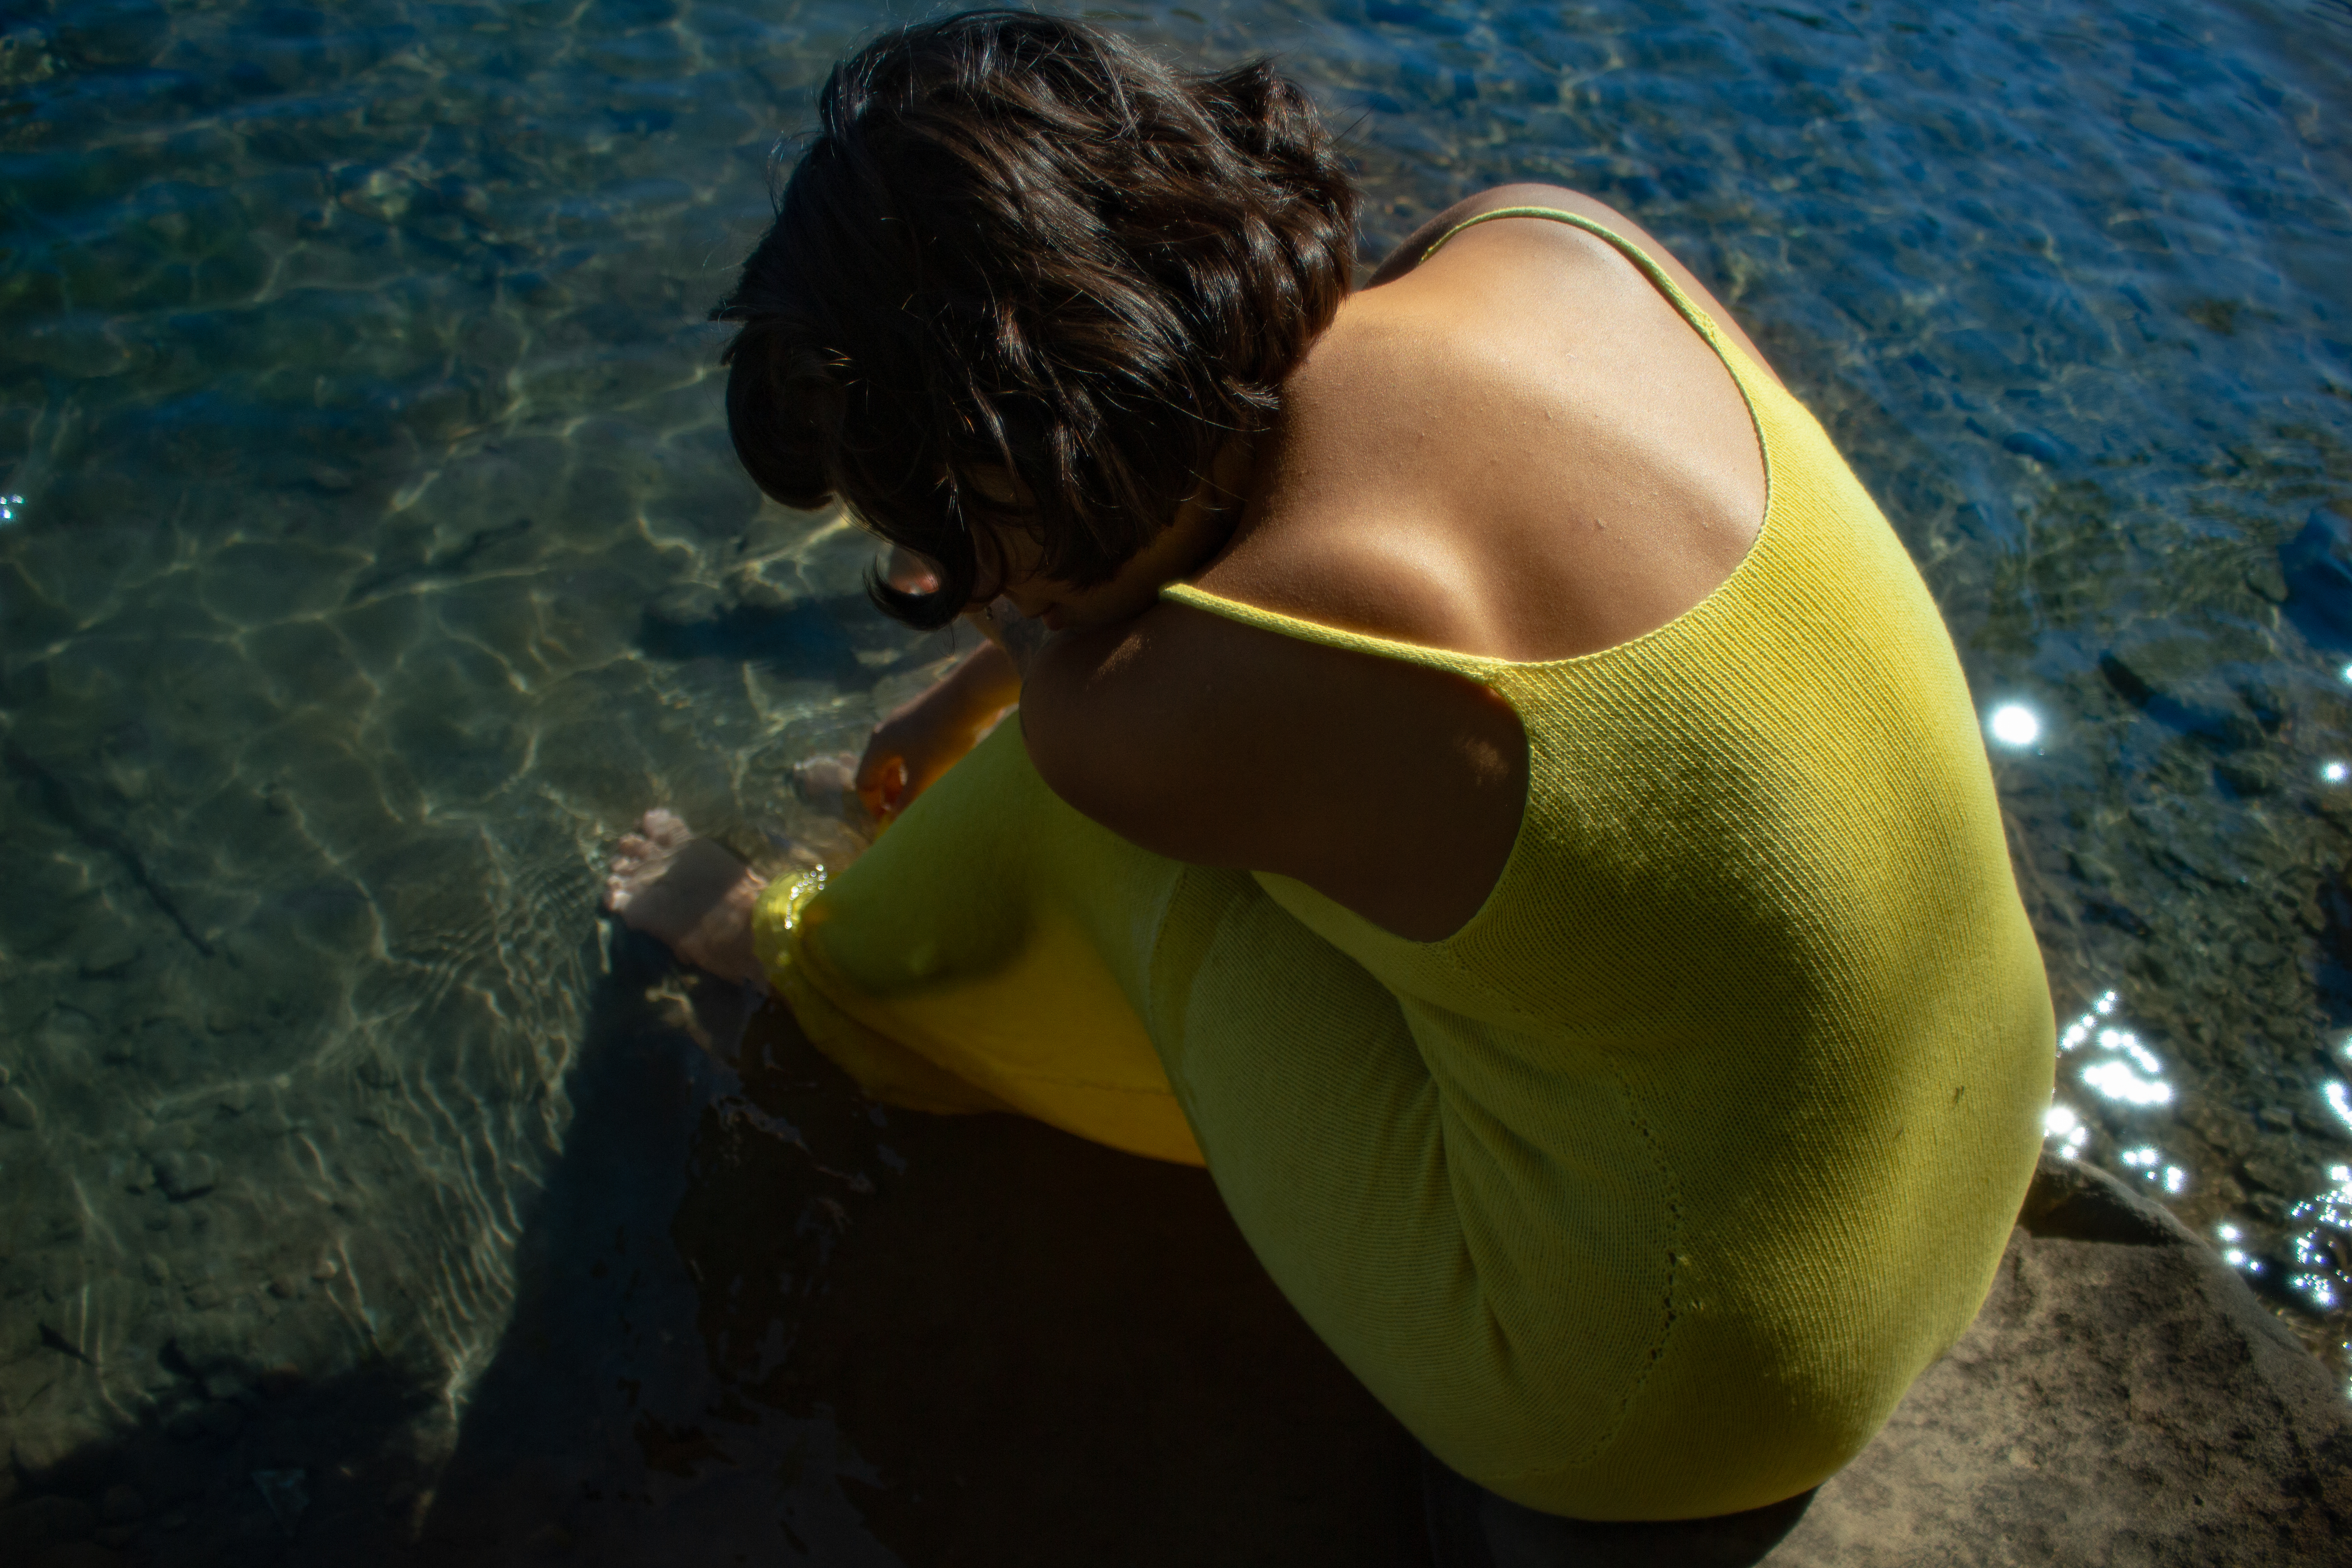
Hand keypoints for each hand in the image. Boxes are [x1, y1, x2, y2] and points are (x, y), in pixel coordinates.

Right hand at [854, 639, 1021, 823]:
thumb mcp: (925, 774)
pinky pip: (915, 750)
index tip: (889, 822)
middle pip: (881, 771)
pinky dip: (920, 767)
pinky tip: (939, 775)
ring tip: (925, 797)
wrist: (971, 696)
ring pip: (900, 761)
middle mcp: (887, 732)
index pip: (864, 782)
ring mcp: (906, 723)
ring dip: (908, 782)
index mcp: (879, 744)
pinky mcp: (925, 720)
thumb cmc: (943, 738)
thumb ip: (908, 799)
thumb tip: (896, 818)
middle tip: (909, 812)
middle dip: (892, 795)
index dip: (872, 805)